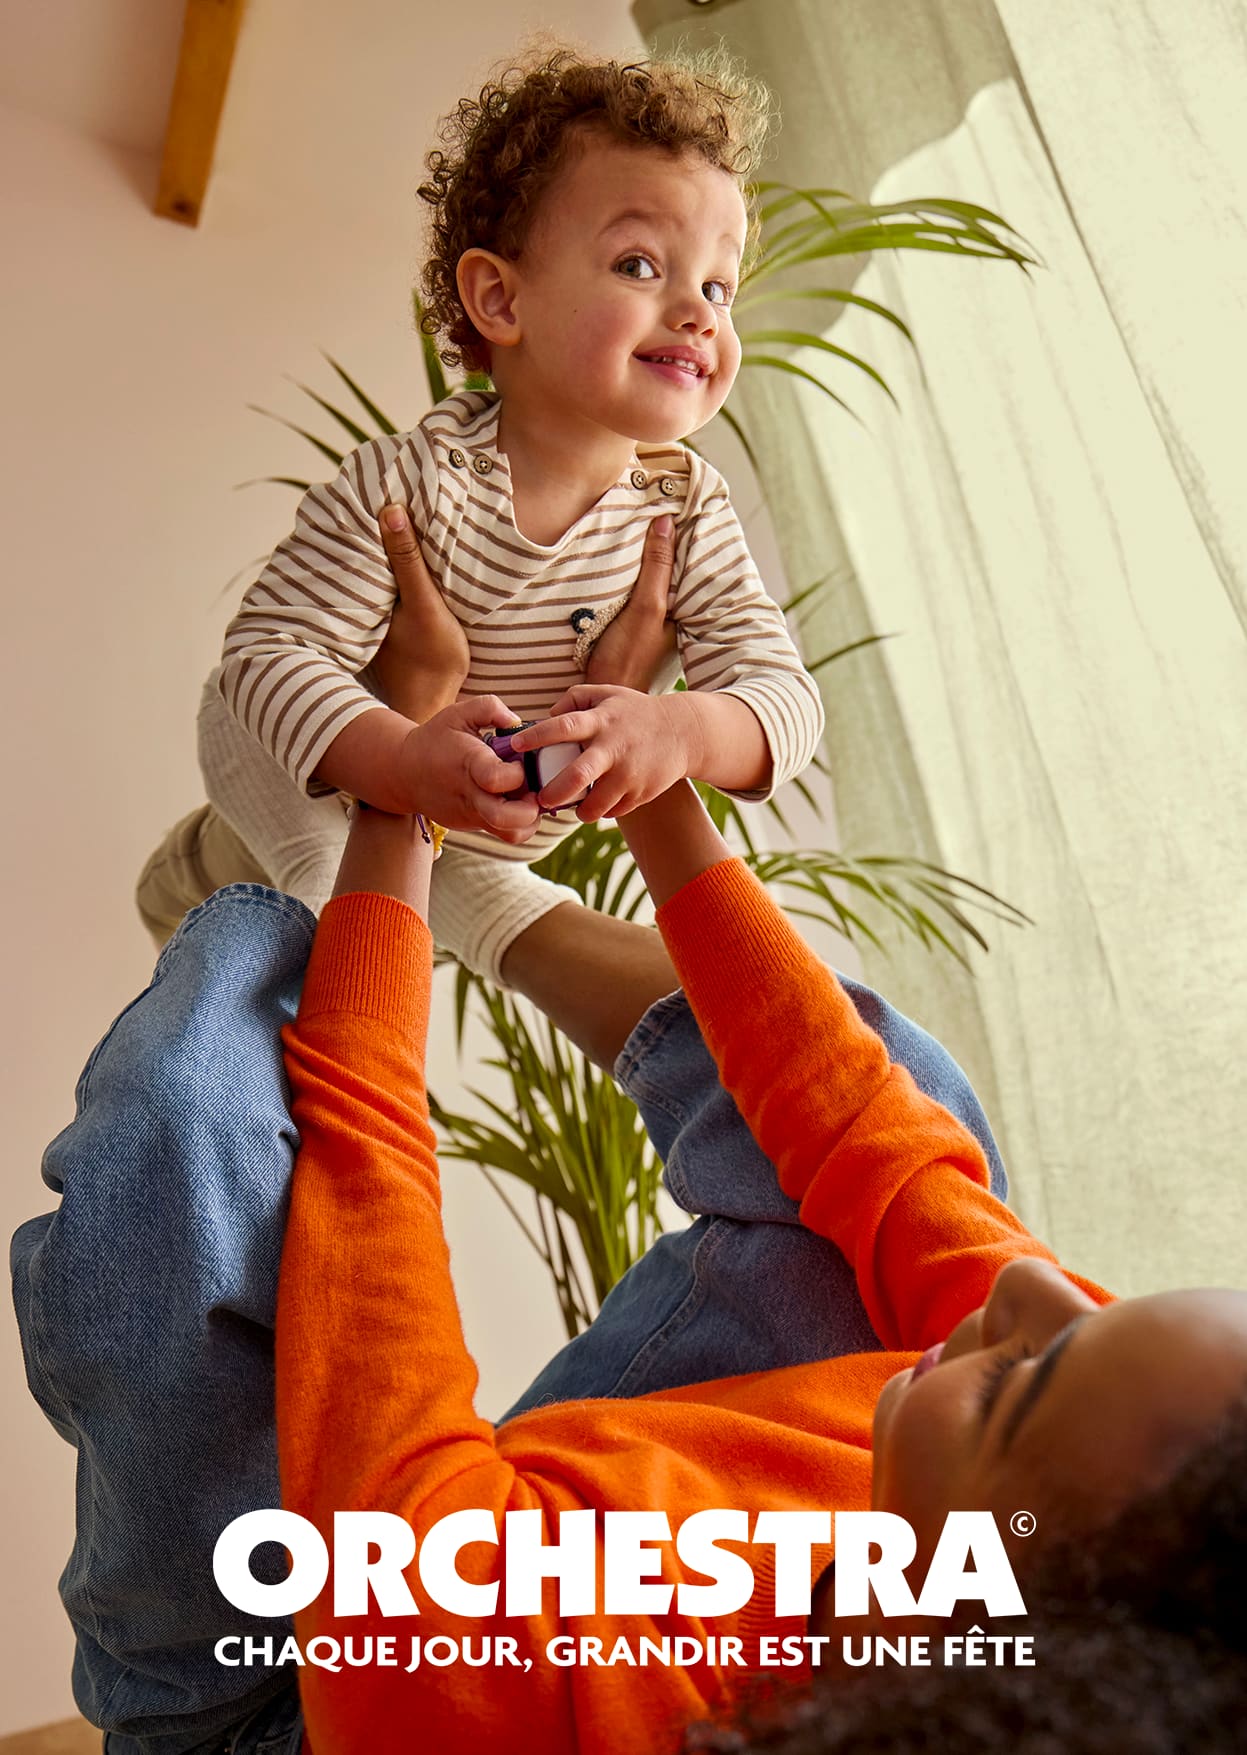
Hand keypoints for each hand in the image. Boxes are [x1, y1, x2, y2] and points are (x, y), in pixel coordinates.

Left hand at [371, 503, 469, 719]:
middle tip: (367, 488)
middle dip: (360, 526)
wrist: (431, 707)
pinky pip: (377, 586)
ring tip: (380, 512)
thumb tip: (390, 511)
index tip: (360, 483)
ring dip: (371, 547)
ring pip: (366, 570)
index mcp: (365, 592)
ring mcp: (369, 615)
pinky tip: (393, 554)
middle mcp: (359, 602)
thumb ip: (408, 562)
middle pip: (357, 554)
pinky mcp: (382, 625)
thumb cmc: (431, 659)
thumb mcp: (425, 605)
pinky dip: (382, 568)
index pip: (354, 542)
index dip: (355, 514)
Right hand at [399, 695, 540, 843]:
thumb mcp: (458, 713)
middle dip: (530, 808)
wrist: (404, 772)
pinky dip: (521, 822)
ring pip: (511, 834)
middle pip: (505, 818)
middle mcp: (470, 795)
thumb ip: (490, 708)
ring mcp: (471, 814)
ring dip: (530, 819)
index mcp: (468, 764)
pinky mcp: (474, 825)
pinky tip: (518, 802)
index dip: (516, 773)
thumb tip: (517, 722)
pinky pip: (505, 833)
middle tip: (533, 790)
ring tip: (529, 798)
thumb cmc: (436, 739)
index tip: (518, 762)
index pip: (495, 779)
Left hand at [510, 685, 691, 821]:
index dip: (537, 736)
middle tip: (540, 799)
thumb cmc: (635, 712)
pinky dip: (602, 810)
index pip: (564, 726)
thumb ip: (574, 699)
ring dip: (579, 810)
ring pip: (595, 804)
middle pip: (577, 775)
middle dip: (553, 792)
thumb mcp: (607, 694)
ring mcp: (629, 773)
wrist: (684, 732)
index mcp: (601, 721)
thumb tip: (545, 718)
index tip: (515, 746)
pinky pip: (612, 811)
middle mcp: (614, 748)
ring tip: (572, 805)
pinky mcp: (641, 793)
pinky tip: (599, 802)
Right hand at [584, 514, 677, 691]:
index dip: (685, 535)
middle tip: (661, 500)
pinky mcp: (632, 624)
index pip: (689, 563)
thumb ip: (656, 568)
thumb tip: (666, 522)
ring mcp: (652, 619)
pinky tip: (623, 560)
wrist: (600, 694)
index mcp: (683, 609)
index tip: (681, 502)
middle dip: (668, 541)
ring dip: (648, 557)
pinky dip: (633, 574)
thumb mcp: (645, 608)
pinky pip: (637, 589)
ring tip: (641, 520)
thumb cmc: (627, 657)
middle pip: (673, 569)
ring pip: (654, 578)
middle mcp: (672, 613)